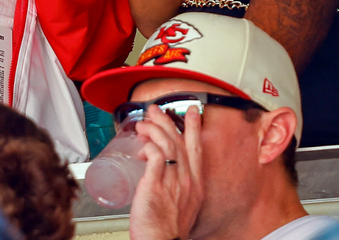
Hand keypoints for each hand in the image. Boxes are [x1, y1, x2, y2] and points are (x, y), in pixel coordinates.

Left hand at [128, 105, 204, 239]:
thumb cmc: (169, 230)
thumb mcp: (185, 205)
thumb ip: (180, 188)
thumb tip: (168, 177)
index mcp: (196, 184)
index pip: (196, 148)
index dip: (194, 127)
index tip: (191, 112)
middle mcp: (186, 179)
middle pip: (179, 141)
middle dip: (166, 121)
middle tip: (156, 110)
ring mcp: (172, 181)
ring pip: (166, 144)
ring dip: (153, 130)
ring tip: (142, 125)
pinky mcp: (154, 184)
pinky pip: (155, 156)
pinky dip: (149, 146)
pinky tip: (142, 146)